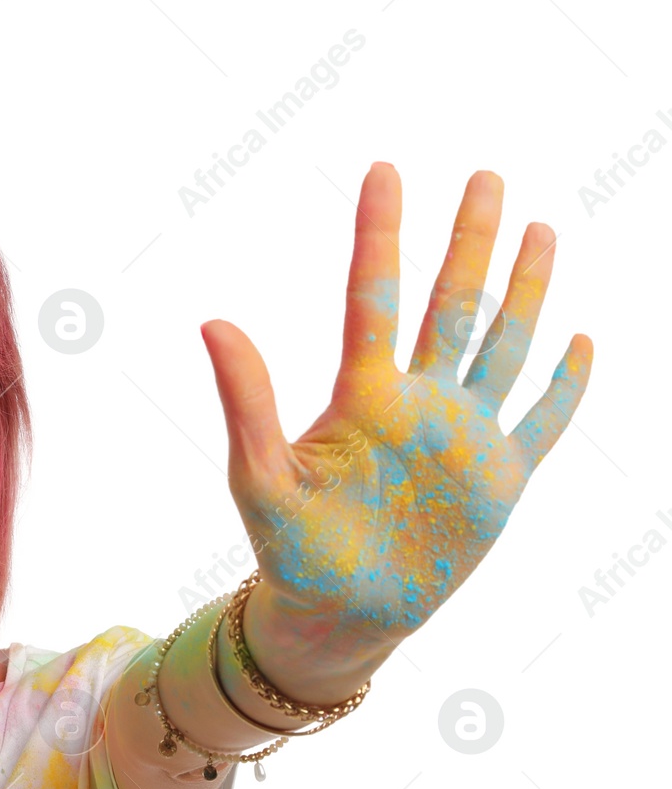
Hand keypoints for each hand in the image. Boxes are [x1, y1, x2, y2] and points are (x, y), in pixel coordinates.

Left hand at [199, 163, 592, 647]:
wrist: (337, 617)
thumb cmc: (289, 550)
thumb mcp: (262, 476)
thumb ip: (246, 401)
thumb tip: (211, 320)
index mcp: (363, 397)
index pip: (373, 297)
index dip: (380, 235)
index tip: (384, 171)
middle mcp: (418, 405)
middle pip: (453, 305)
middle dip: (471, 243)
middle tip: (487, 176)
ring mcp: (463, 439)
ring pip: (501, 347)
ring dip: (523, 291)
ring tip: (539, 228)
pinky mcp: (498, 482)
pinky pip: (540, 424)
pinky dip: (563, 387)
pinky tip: (578, 340)